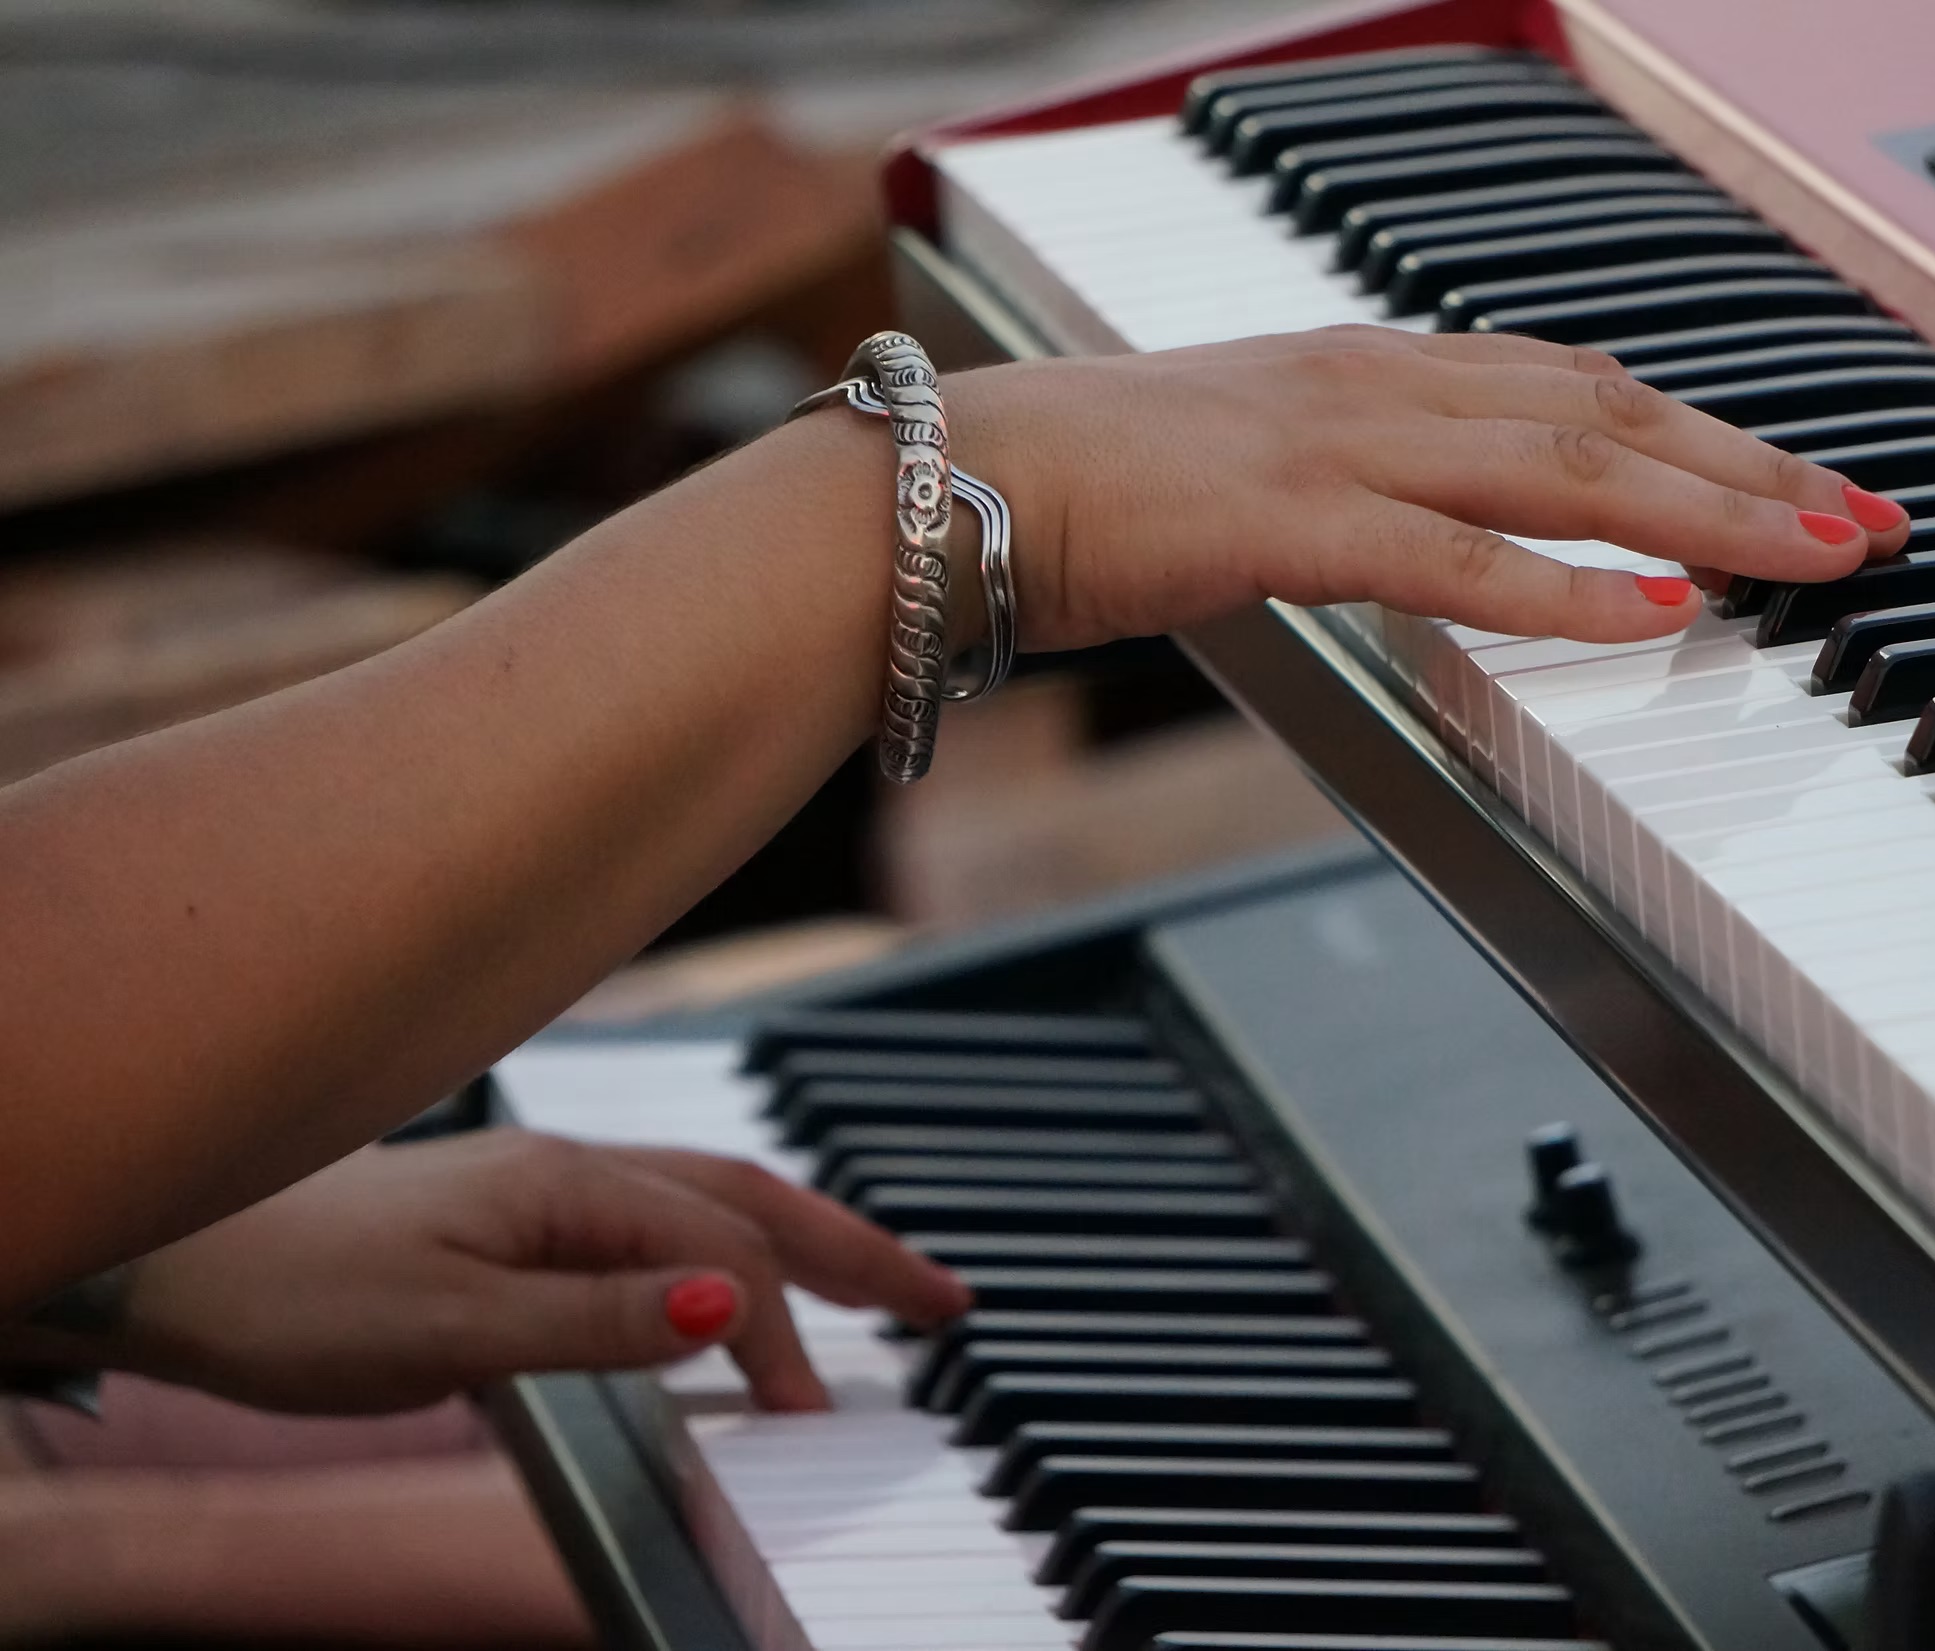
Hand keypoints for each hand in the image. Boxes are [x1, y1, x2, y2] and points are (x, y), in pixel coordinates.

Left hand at [12, 1132, 967, 1414]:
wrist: (176, 1256)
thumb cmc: (295, 1294)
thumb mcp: (452, 1330)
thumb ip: (598, 1321)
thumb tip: (727, 1313)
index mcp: (572, 1190)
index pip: (725, 1256)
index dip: (782, 1336)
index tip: (810, 1417)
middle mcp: (574, 1174)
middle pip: (755, 1199)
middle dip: (859, 1250)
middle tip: (946, 1301)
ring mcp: (548, 1189)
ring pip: (715, 1201)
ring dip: (807, 1242)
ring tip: (879, 1284)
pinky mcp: (519, 1216)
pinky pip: (664, 1219)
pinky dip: (734, 1247)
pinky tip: (736, 1283)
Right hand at [943, 325, 1909, 652]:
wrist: (949, 486)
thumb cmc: (1085, 488)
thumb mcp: (1257, 468)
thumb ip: (1362, 491)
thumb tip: (1443, 538)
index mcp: (1372, 368)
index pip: (1579, 385)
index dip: (1704, 429)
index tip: (1800, 475)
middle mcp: (1376, 384)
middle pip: (1607, 414)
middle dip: (1753, 466)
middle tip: (1868, 516)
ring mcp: (1335, 444)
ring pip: (1562, 468)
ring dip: (1705, 510)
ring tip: (1816, 553)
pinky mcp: (1285, 520)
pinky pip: (1452, 556)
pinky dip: (1566, 586)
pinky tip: (1658, 611)